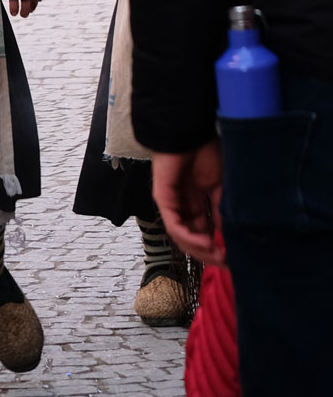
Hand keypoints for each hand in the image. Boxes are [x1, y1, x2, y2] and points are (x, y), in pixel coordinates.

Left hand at [153, 140, 224, 263]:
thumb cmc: (205, 153)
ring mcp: (171, 203)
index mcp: (195, 202)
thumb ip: (221, 209)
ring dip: (200, 249)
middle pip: (191, 238)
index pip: (203, 232)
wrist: (189, 134)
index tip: (234, 259)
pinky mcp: (163, 199)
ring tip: (218, 256)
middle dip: (209, 253)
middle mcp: (182, 206)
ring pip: (182, 236)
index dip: (217, 247)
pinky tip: (206, 243)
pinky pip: (174, 224)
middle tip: (227, 263)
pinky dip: (189, 237)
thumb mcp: (220, 186)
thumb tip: (227, 234)